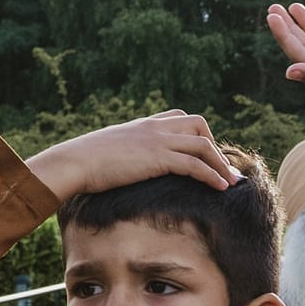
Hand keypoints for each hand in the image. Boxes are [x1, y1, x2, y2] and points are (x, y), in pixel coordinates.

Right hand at [25, 110, 236, 201]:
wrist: (72, 163)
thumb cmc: (84, 162)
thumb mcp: (110, 151)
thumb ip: (126, 152)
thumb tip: (128, 167)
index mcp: (143, 125)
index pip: (180, 117)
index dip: (198, 134)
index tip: (207, 155)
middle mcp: (154, 128)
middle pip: (199, 125)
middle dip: (215, 147)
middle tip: (223, 169)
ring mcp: (157, 141)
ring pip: (203, 145)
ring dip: (222, 164)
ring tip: (232, 182)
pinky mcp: (158, 158)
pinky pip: (195, 164)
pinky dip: (213, 175)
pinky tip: (221, 188)